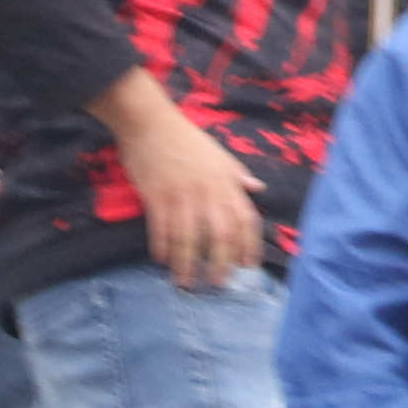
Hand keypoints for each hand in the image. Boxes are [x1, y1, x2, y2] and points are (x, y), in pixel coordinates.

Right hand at [99, 71, 262, 288]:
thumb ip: (237, 174)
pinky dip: (162, 247)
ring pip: (189, 238)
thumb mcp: (218, 154)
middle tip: (218, 284)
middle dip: (221, 263)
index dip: (249, 246)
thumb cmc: (185, 138)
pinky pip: (161, 229)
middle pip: (221, 235)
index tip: (248, 266)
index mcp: (226, 182)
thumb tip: (257, 189)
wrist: (150, 123)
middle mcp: (208, 192)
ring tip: (185, 283)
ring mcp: (181, 196)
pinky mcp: (156, 197)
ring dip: (187, 264)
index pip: (246, 219)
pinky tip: (160, 260)